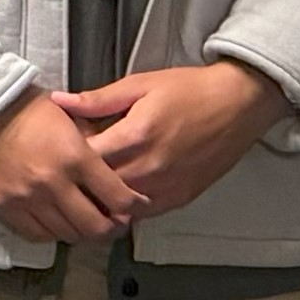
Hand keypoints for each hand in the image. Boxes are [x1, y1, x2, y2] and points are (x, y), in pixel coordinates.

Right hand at [0, 87, 145, 246]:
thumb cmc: (25, 110)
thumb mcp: (69, 117)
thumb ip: (94, 145)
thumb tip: (116, 171)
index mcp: (75, 156)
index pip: (118, 197)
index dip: (133, 207)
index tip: (135, 206)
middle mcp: (53, 183)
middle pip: (96, 226)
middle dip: (112, 228)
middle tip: (115, 223)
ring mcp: (28, 199)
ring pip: (68, 234)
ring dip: (83, 232)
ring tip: (88, 222)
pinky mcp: (7, 208)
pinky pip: (39, 235)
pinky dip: (54, 232)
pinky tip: (59, 222)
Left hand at [67, 56, 282, 222]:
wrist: (239, 104)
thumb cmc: (191, 90)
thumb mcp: (139, 85)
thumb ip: (97, 100)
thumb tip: (60, 101)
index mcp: (135, 136)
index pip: (84, 158)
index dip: (68, 153)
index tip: (63, 145)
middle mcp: (149, 167)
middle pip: (97, 187)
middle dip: (81, 179)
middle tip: (74, 167)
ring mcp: (165, 187)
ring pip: (117, 207)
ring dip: (102, 197)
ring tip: (94, 182)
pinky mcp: (179, 198)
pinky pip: (142, 213)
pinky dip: (126, 207)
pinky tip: (120, 192)